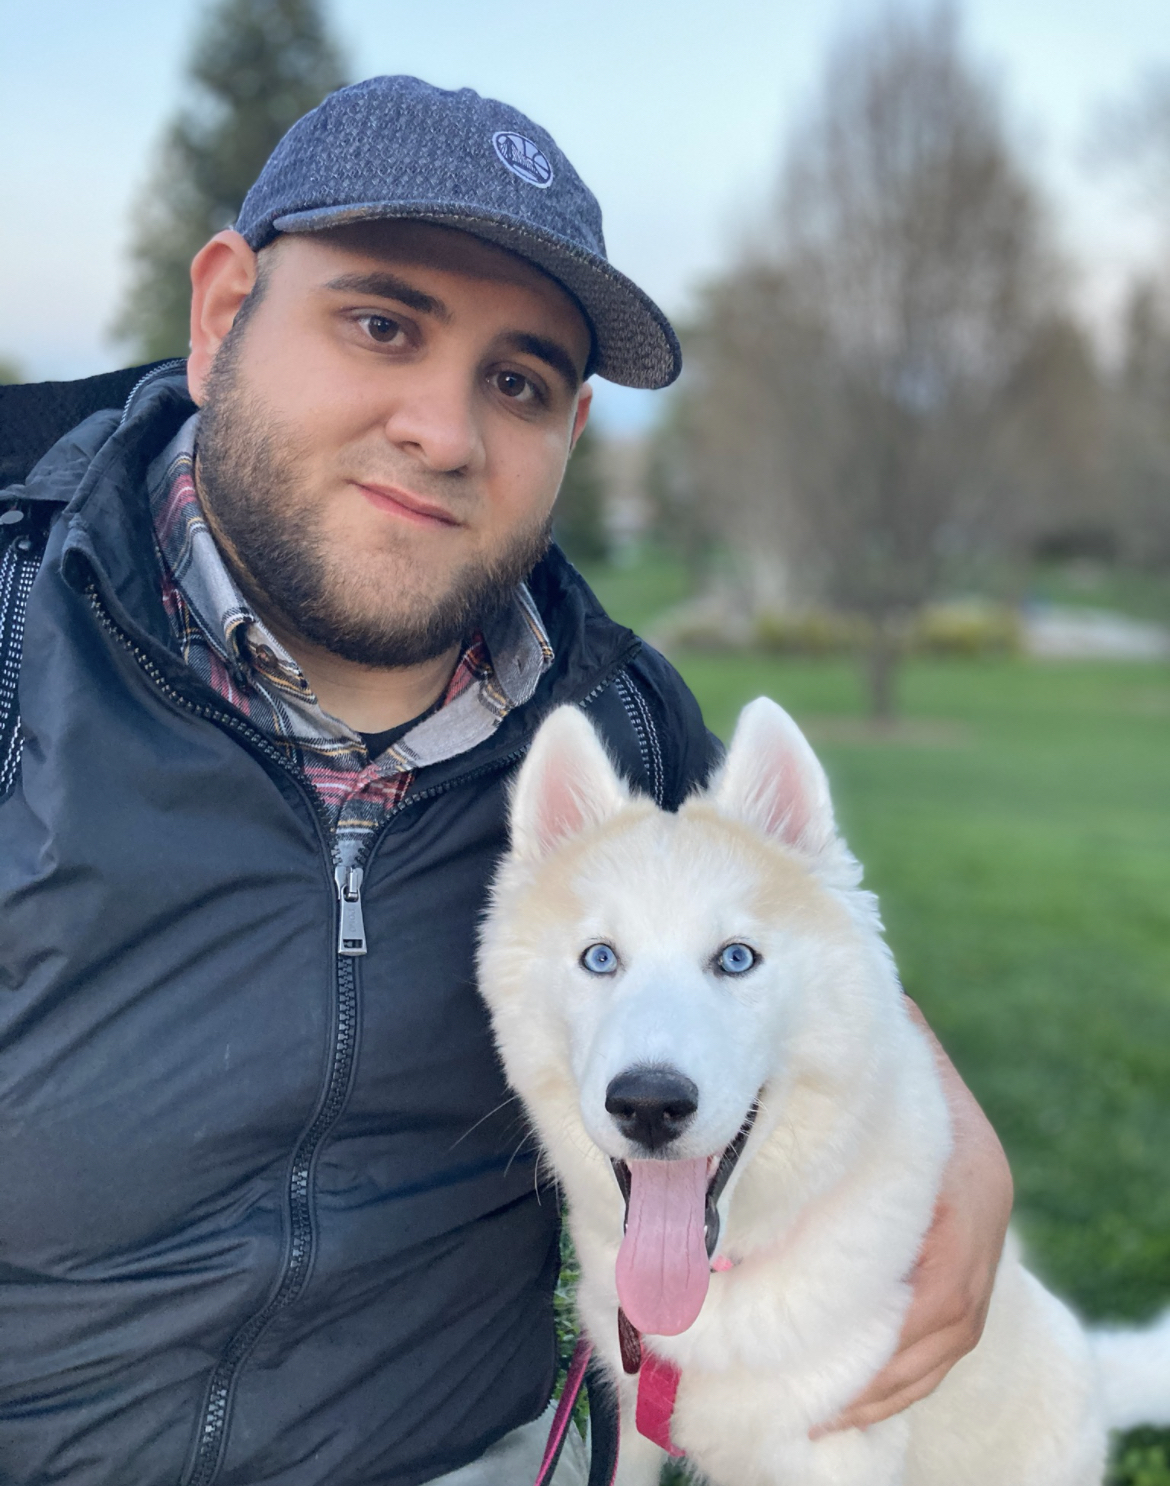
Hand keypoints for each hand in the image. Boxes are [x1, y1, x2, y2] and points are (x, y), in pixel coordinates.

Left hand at [811, 998, 1012, 1435]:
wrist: (921, 1057)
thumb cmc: (888, 1059)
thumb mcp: (878, 1064)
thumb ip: (846, 1084)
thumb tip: (772, 1096)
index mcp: (967, 1175)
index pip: (944, 1278)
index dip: (895, 1333)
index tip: (838, 1368)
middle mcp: (986, 1213)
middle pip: (950, 1320)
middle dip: (887, 1374)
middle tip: (818, 1410)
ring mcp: (985, 1238)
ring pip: (953, 1337)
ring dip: (892, 1385)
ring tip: (824, 1419)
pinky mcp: (972, 1258)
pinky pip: (950, 1332)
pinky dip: (905, 1371)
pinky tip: (852, 1397)